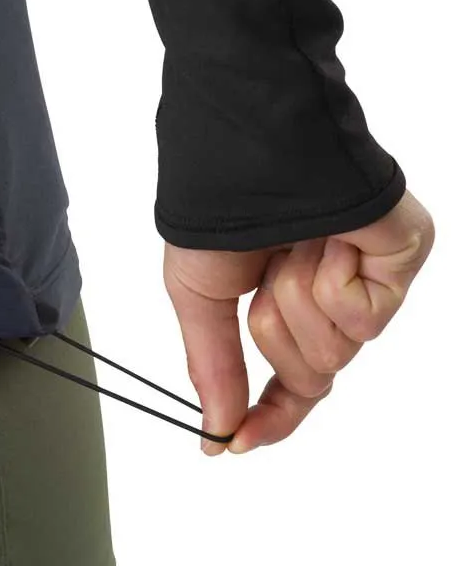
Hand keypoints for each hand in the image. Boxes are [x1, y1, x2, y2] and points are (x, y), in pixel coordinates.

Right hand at [162, 188, 433, 454]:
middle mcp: (330, 297)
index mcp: (285, 301)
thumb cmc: (218, 210)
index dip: (270, 414)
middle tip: (264, 276)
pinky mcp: (400, 263)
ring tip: (294, 245)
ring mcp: (369, 281)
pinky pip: (362, 318)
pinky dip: (330, 281)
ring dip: (296, 299)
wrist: (248, 156)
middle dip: (275, 331)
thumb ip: (212, 368)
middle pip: (310, 374)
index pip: (291, 381)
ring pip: (334, 350)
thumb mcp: (198, 295)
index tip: (237, 442)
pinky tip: (328, 240)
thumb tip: (215, 433)